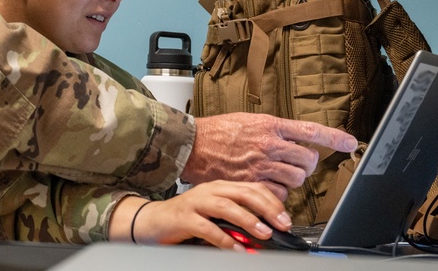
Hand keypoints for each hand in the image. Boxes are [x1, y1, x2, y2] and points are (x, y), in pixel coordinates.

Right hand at [109, 181, 291, 248]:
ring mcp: (195, 203)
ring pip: (226, 206)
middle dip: (266, 208)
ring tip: (263, 233)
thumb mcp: (214, 213)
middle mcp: (209, 191)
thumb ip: (236, 216)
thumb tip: (265, 228)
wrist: (151, 221)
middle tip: (281, 225)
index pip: (252, 188)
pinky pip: (207, 228)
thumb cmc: (185, 218)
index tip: (286, 219)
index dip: (272, 201)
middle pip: (243, 193)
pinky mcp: (184, 218)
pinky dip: (224, 240)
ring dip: (248, 220)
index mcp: (219, 187)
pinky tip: (236, 249)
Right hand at [178, 113, 357, 199]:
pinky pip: (278, 194)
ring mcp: (261, 165)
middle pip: (307, 159)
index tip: (350, 142)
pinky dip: (277, 193)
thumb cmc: (217, 131)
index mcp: (269, 125)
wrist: (193, 145)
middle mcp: (268, 144)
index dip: (334, 138)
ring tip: (280, 174)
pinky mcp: (252, 183)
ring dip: (293, 179)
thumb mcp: (247, 120)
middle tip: (298, 163)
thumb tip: (293, 136)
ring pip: (296, 178)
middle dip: (307, 164)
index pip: (309, 130)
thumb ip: (272, 129)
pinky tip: (267, 185)